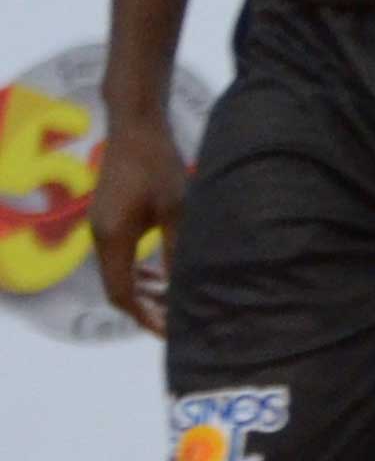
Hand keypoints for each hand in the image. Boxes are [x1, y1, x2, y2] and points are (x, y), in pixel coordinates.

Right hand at [86, 113, 186, 337]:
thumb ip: (179, 250)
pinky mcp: (108, 218)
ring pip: (119, 273)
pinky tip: (165, 274)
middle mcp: (100, 237)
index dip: (145, 317)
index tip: (170, 331)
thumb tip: (188, 289)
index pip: (121, 294)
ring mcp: (101, 227)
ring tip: (175, 303)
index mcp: (113, 238)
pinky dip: (140, 272)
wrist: (135, 129)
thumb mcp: (177, 210)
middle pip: (118, 288)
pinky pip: (121, 257)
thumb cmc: (159, 165)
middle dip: (147, 308)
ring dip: (145, 291)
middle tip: (178, 323)